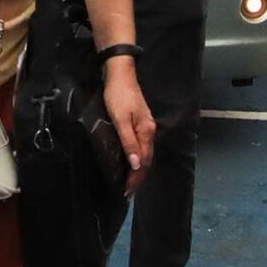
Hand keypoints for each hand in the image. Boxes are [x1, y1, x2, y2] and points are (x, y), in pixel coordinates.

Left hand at [104, 59, 156, 193]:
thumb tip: (136, 165)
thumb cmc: (118, 96)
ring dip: (137, 169)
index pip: (144, 161)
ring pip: (144, 153)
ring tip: (129, 182)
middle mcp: (149, 131)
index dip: (136, 178)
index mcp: (146, 132)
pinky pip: (140, 146)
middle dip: (138, 177)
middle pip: (146, 159)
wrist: (120, 74)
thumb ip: (128, 142)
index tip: (127, 192)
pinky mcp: (139, 122)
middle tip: (128, 193)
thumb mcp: (120, 120)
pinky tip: (131, 161)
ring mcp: (145, 126)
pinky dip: (136, 158)